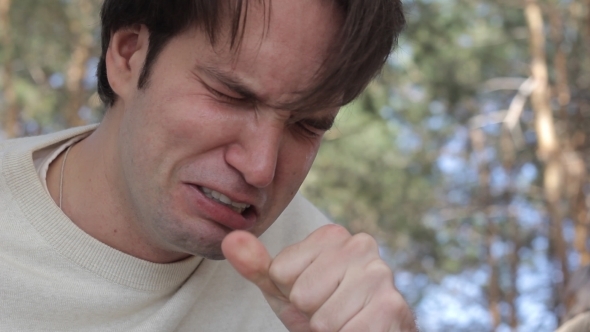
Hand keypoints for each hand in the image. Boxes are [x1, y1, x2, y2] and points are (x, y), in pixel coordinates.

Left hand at [222, 224, 416, 331]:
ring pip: (323, 318)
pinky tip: (360, 329)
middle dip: (312, 312)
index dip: (291, 292)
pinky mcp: (392, 306)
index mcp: (332, 235)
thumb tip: (230, 239)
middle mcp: (360, 245)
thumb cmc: (323, 309)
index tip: (314, 293)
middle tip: (330, 310)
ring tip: (345, 321)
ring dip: (330, 330)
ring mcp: (380, 274)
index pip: (281, 271)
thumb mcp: (285, 289)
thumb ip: (257, 266)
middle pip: (302, 294)